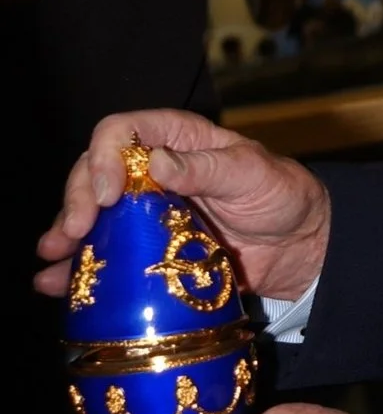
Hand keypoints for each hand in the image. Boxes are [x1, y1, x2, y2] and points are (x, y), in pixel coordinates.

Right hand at [36, 109, 329, 299]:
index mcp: (176, 138)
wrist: (299, 245)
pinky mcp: (146, 248)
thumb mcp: (251, 173)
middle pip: (96, 171)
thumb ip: (206, 168)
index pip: (123, 131)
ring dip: (67, 233)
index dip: (106, 156)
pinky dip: (77, 266)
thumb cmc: (281, 195)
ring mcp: (146, 211)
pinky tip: (54, 282)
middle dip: (77, 198)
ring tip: (52, 257)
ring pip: (92, 213)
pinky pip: (105, 252)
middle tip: (74, 231)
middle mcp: (152, 170)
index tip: (107, 194)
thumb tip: (157, 163)